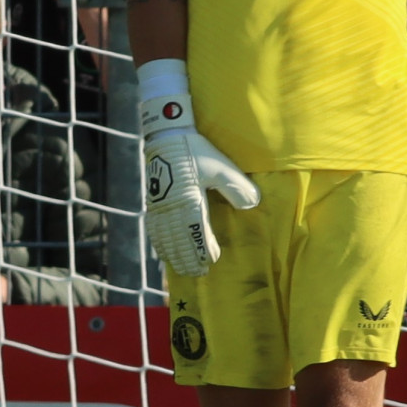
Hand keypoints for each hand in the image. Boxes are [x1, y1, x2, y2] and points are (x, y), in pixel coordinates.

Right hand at [135, 60, 257, 278]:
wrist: (166, 134)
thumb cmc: (195, 149)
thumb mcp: (220, 165)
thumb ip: (236, 186)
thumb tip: (252, 203)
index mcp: (188, 200)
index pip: (196, 232)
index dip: (203, 247)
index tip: (211, 259)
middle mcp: (171, 206)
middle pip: (179, 240)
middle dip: (188, 257)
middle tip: (198, 272)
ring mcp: (159, 205)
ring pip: (165, 237)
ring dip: (174, 254)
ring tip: (183, 268)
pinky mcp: (153, 201)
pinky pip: (154, 228)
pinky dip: (160, 243)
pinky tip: (164, 251)